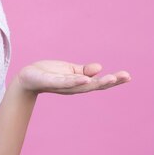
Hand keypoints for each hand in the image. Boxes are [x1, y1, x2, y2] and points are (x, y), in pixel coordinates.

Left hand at [16, 60, 130, 94]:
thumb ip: (83, 70)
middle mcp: (73, 87)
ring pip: (82, 85)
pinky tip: (85, 78)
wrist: (28, 78)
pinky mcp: (50, 82)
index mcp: (79, 83)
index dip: (113, 80)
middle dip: (110, 82)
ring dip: (97, 82)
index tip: (128, 76)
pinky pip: (64, 82)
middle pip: (94, 86)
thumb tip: (99, 68)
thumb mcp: (69, 70)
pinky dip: (75, 81)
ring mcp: (62, 85)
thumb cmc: (49, 73)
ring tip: (111, 78)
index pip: (99, 82)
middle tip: (125, 76)